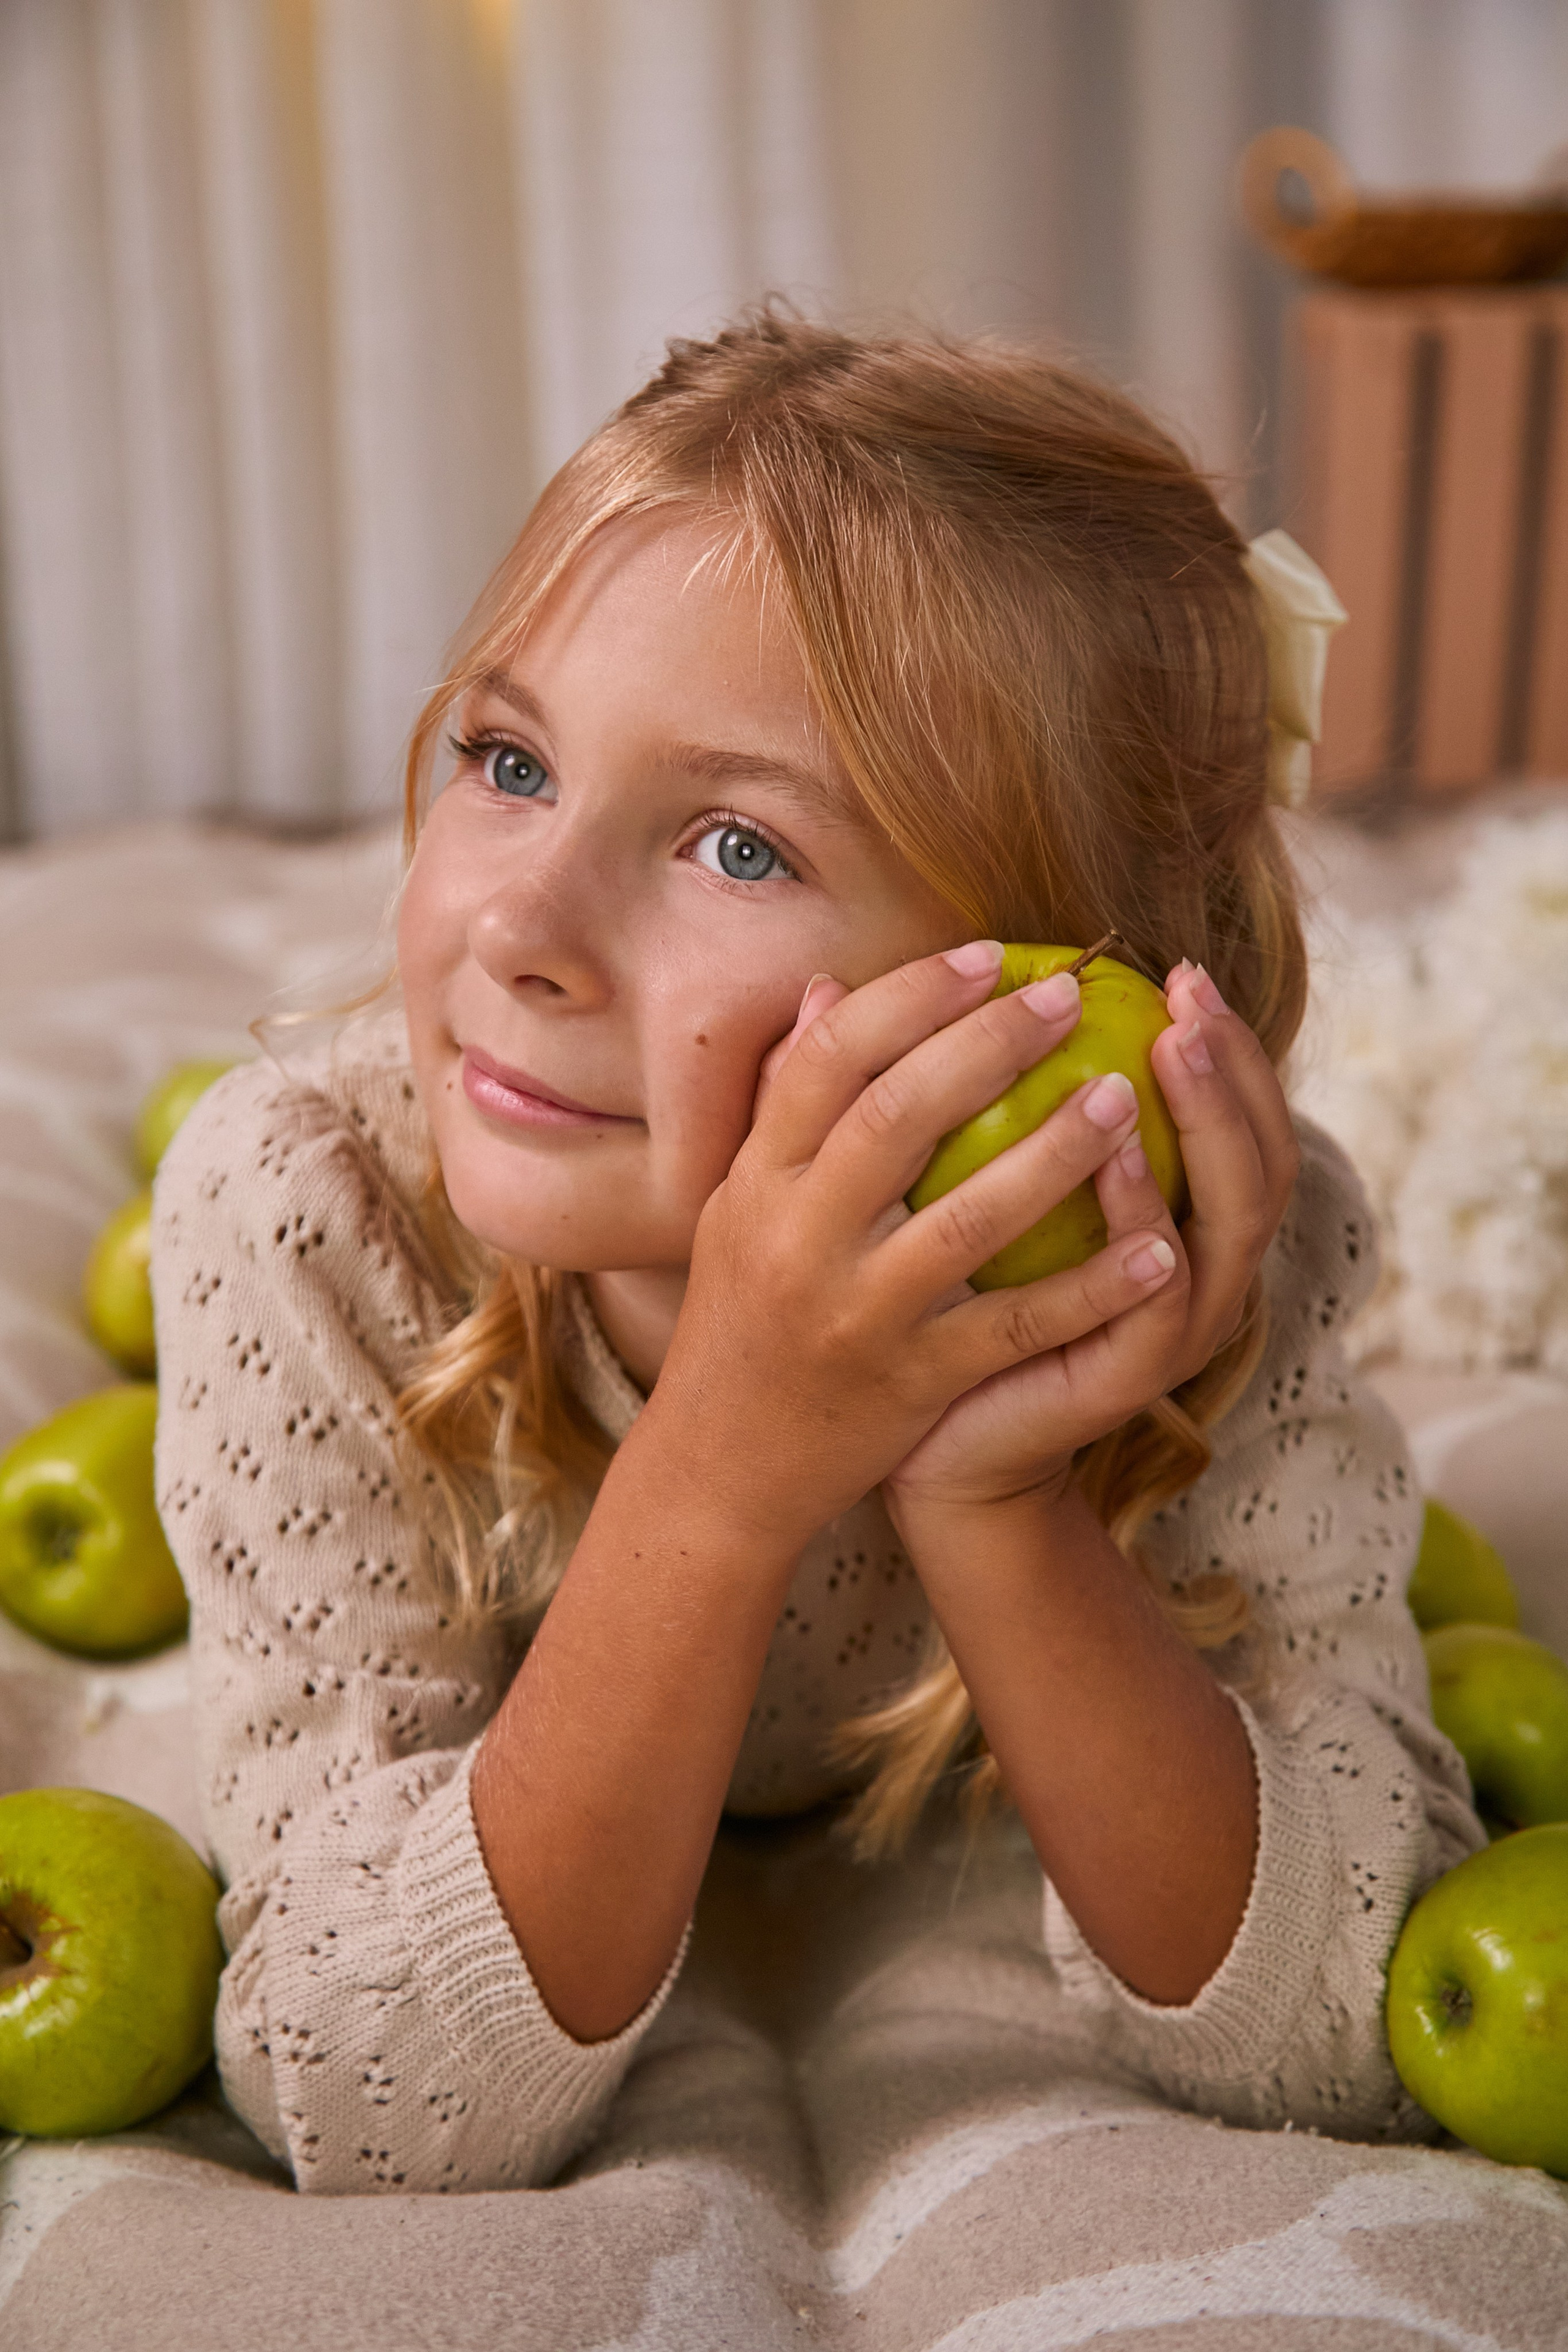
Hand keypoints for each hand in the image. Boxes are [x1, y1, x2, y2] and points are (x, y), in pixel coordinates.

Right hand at [647, 942, 1187, 1553]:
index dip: (908, 998)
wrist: (722, 1465)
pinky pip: (1015, 1328)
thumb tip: (830, 987)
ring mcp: (859, 1314)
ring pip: (967, 1220)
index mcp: (758, 1184)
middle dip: (987, 1048)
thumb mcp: (742, 1205)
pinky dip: (1090, 1289)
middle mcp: (800, 1240)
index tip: (986, 956)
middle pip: (895, 1119)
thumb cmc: (744, 1318)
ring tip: (1124, 1098)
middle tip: (1069, 997)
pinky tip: (1158, 1249)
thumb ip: (784, 1102)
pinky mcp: (913, 1382)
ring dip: (1054, 1154)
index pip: (826, 1064)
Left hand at [884, 959, 1299, 1518]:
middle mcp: (1194, 1272)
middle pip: (1260, 1157)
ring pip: (1230, 1219)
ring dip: (1208, 1128)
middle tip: (1189, 996)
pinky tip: (1117, 1156)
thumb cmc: (937, 1312)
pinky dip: (1145, 1218)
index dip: (1223, 1045)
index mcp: (1171, 1221)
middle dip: (1234, 1069)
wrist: (933, 1455)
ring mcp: (1174, 1330)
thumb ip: (935, 1105)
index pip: (1235, 1117)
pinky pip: (1157, 1294)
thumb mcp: (945, 1199)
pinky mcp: (1131, 1377)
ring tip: (1168, 1052)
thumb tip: (833, 990)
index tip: (1172, 969)